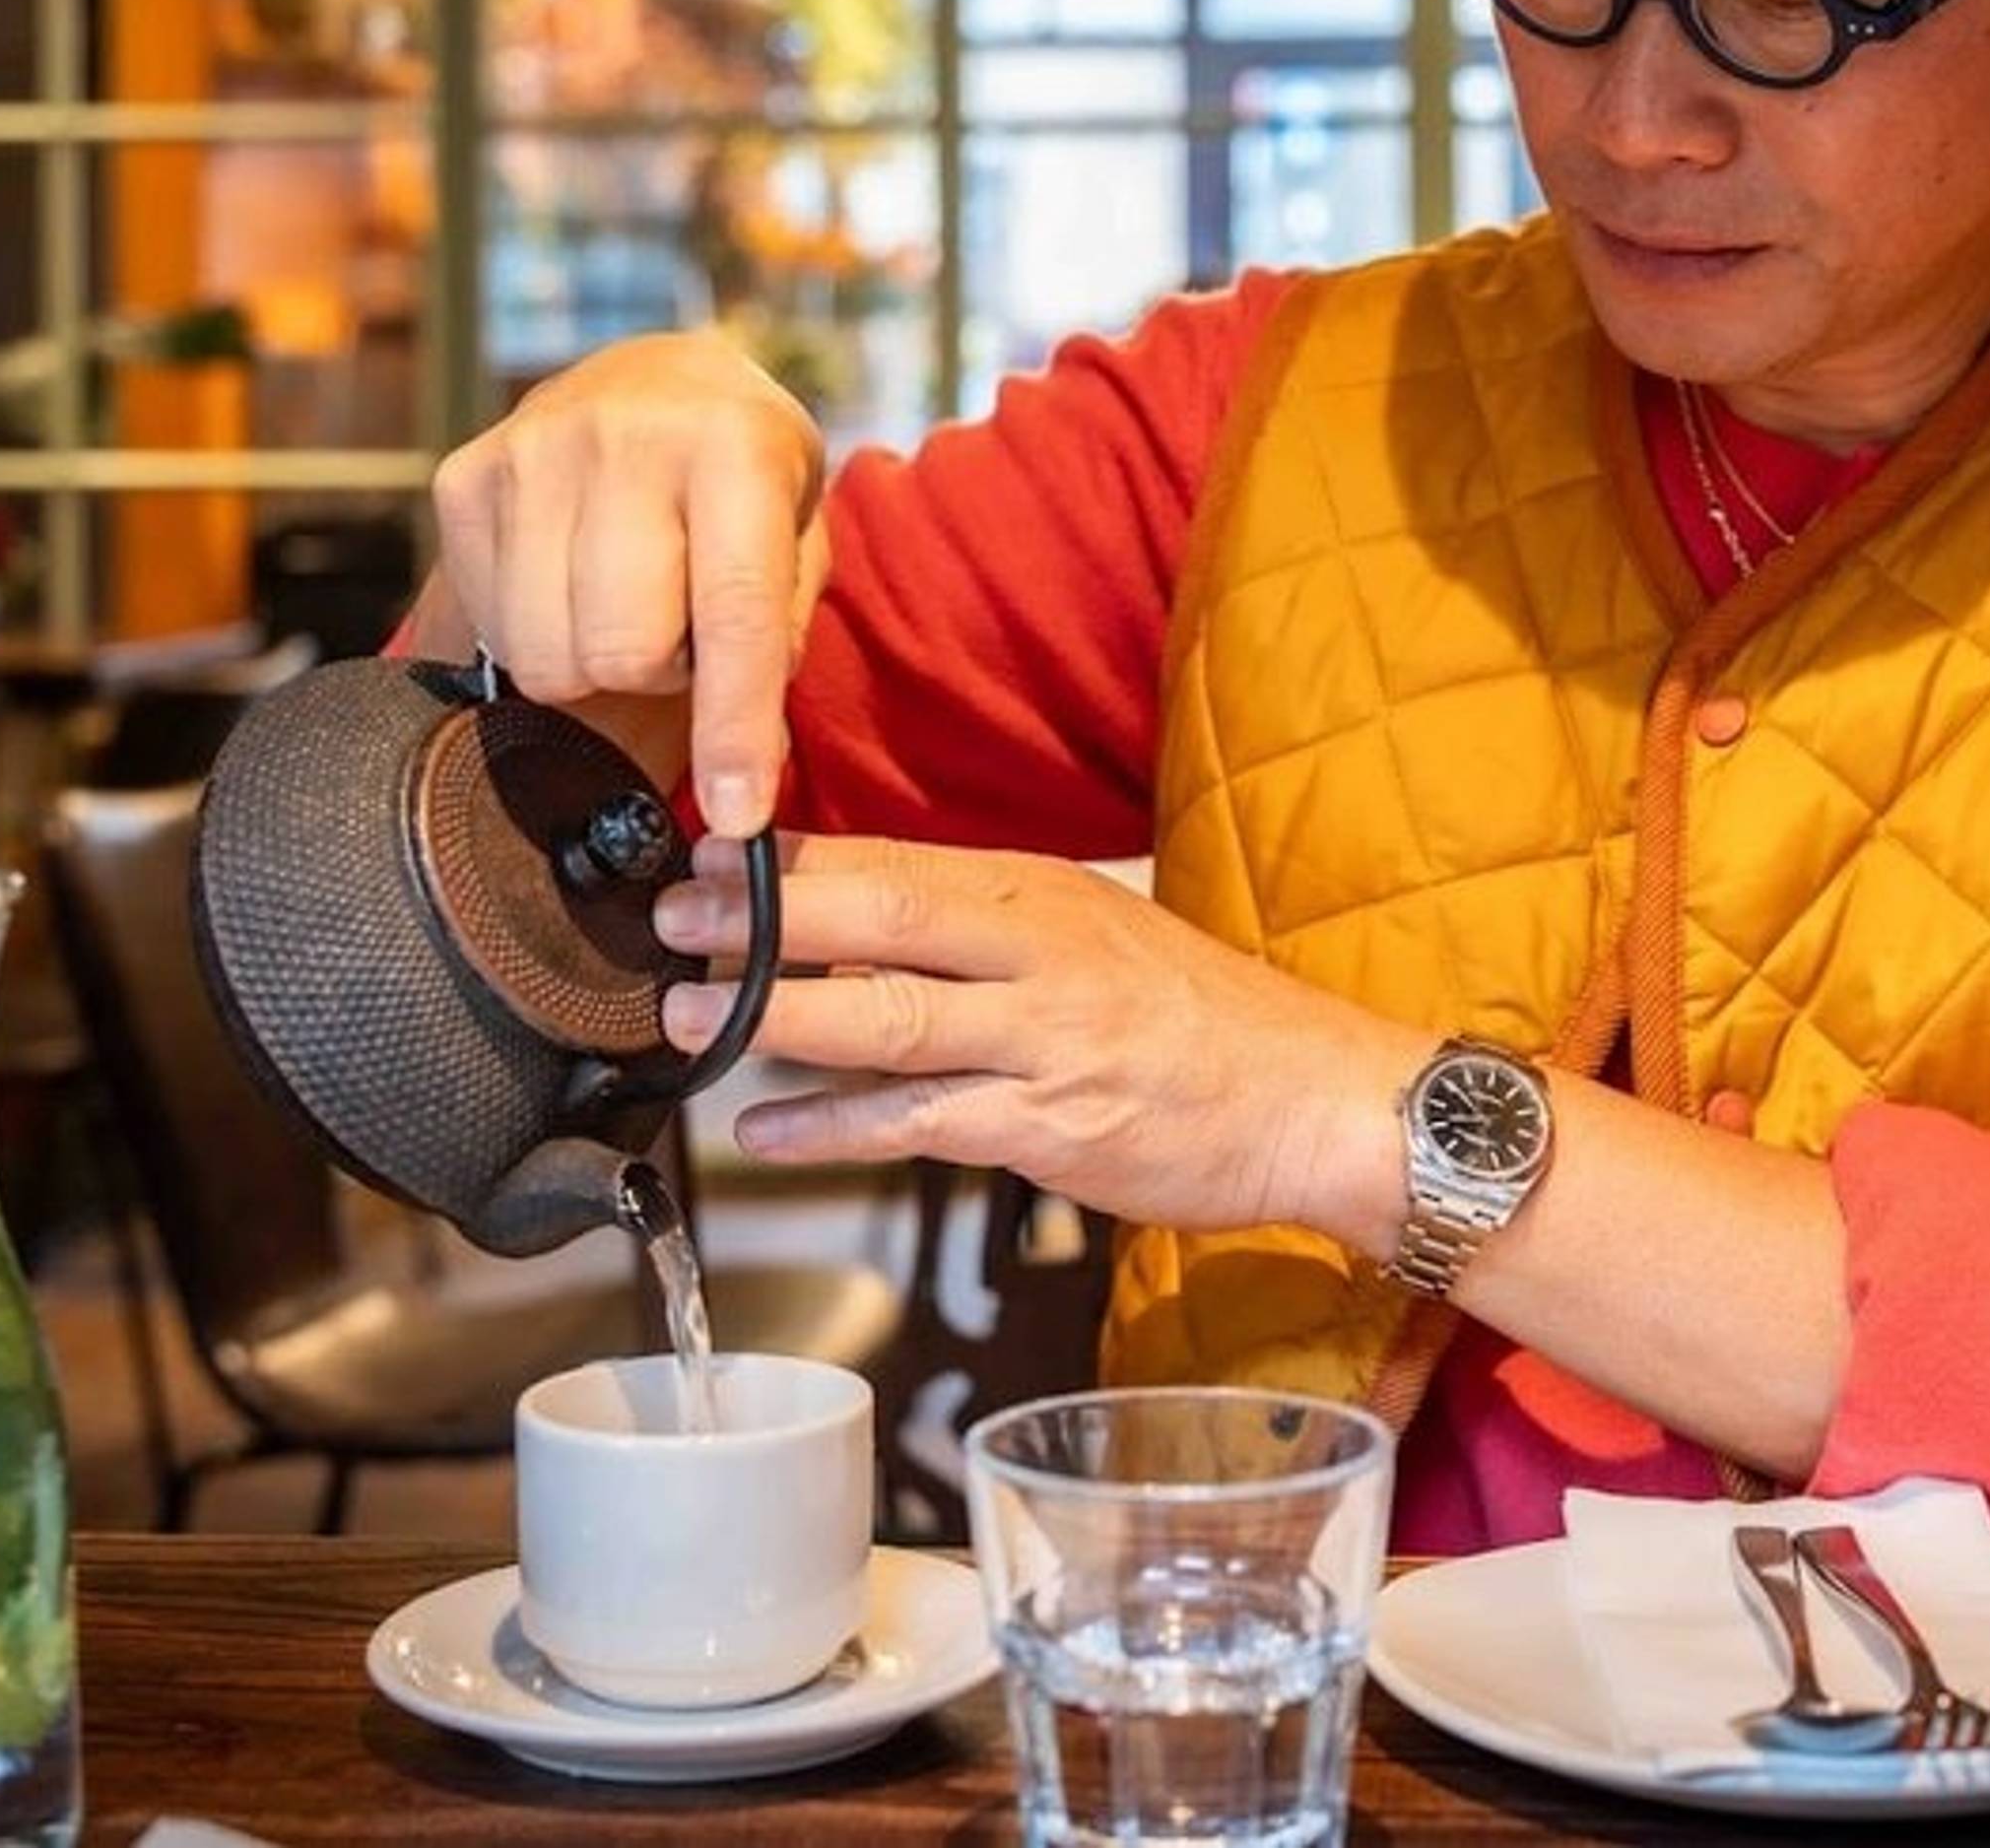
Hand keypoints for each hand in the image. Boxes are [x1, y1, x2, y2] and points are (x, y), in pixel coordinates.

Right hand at [427, 330, 827, 834]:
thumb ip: (780, 641)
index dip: (733, 727)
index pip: (733, 613)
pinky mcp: (465, 477)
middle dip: (658, 673)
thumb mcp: (796, 535)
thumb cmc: (739, 477)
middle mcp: (627, 439)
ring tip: (624, 601)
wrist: (653, 377)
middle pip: (621, 650)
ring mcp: (531, 453)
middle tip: (677, 630)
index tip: (737, 815)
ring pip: (548, 653)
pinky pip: (493, 628)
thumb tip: (744, 774)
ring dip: (593, 661)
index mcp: (734, 448)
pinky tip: (568, 583)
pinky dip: (536, 633)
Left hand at [649, 832, 1423, 1244]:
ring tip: (690, 1024)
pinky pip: (918, 1123)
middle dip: (760, 920)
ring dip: (775, 1019)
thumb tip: (866, 931)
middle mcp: (1038, 951)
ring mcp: (1044, 1039)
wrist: (1319, 1100)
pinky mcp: (1051, 1126)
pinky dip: (833, 1128)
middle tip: (670, 922)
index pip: (893, 858)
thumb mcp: (1098, 939)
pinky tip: (769, 1132)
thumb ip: (990, 934)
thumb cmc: (1205, 1027)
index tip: (703, 858)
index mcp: (1040, 893)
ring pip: (886, 1019)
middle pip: (877, 916)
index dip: (788, 862)